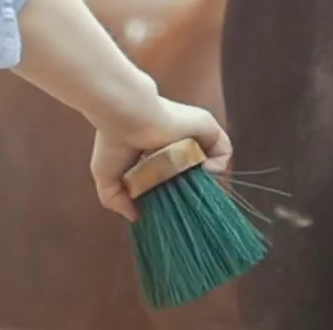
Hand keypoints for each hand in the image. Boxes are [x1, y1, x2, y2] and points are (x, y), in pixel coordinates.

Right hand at [90, 97, 232, 220]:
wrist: (127, 116)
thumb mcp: (107, 178)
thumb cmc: (113, 143)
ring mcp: (193, 134)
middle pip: (195, 171)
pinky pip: (224, 150)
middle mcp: (177, 142)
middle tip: (188, 201)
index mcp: (157, 151)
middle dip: (195, 189)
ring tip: (193, 185)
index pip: (174, 176)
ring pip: (212, 161)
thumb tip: (135, 217)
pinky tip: (201, 170)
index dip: (176, 193)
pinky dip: (218, 164)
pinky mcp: (206, 127)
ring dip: (207, 178)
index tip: (172, 207)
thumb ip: (116, 200)